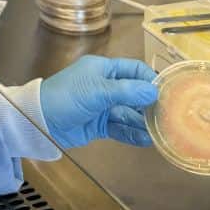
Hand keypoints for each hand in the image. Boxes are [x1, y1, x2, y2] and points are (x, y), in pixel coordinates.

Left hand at [40, 55, 157, 148]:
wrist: (41, 120)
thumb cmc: (67, 96)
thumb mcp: (97, 91)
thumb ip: (126, 91)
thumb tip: (154, 92)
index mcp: (103, 69)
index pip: (134, 70)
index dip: (150, 80)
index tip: (167, 94)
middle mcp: (105, 85)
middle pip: (135, 93)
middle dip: (150, 105)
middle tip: (168, 117)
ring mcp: (103, 106)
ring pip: (130, 113)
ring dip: (143, 122)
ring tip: (161, 132)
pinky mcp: (100, 124)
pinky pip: (121, 127)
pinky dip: (133, 133)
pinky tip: (146, 140)